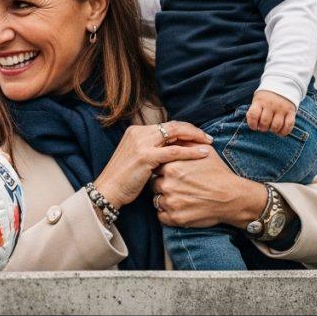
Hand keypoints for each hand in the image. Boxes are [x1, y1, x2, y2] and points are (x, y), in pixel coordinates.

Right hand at [94, 121, 211, 208]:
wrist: (108, 190)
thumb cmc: (123, 179)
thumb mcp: (137, 159)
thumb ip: (151, 151)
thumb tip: (171, 150)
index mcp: (136, 131)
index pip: (166, 125)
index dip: (184, 130)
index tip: (198, 137)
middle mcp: (139, 133)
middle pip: (173, 125)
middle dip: (193, 130)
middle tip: (207, 138)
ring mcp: (142, 143)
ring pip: (175, 133)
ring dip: (195, 137)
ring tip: (208, 143)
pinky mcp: (146, 156)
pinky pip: (174, 151)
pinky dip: (190, 151)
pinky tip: (202, 154)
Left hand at [151, 142, 267, 228]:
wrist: (232, 197)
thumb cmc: (219, 173)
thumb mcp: (205, 151)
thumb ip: (187, 143)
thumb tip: (175, 137)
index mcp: (171, 167)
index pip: (156, 168)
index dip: (164, 171)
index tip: (174, 175)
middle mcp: (167, 184)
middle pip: (155, 184)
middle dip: (164, 185)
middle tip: (178, 187)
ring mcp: (170, 202)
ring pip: (157, 201)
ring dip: (165, 200)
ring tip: (180, 198)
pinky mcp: (175, 218)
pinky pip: (162, 216)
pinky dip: (168, 214)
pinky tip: (179, 209)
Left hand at [246, 90, 296, 135]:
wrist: (282, 85)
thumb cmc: (266, 98)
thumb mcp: (257, 100)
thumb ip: (254, 111)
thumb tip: (255, 127)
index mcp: (260, 101)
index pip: (253, 115)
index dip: (252, 124)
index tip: (254, 127)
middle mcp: (271, 104)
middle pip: (265, 122)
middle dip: (263, 128)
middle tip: (264, 126)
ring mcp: (282, 108)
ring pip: (276, 126)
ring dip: (273, 130)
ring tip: (272, 128)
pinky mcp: (291, 111)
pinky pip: (288, 125)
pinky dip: (284, 131)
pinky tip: (280, 131)